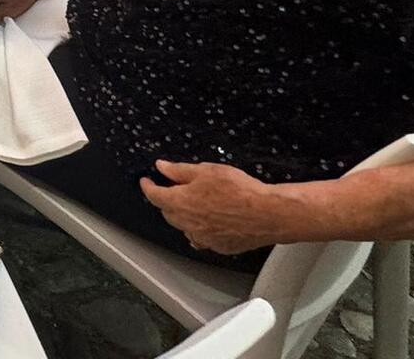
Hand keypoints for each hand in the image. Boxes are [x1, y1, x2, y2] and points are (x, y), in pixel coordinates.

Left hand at [140, 161, 286, 253]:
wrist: (268, 214)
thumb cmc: (239, 191)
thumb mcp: (206, 171)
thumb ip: (179, 170)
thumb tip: (162, 167)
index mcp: (181, 202)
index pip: (154, 196)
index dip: (148, 187)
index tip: (146, 181)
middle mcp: (189, 224)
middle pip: (168, 213)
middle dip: (166, 200)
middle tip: (173, 188)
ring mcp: (204, 238)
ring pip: (184, 227)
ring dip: (183, 216)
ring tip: (193, 204)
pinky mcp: (219, 247)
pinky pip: (202, 239)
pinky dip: (200, 230)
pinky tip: (207, 222)